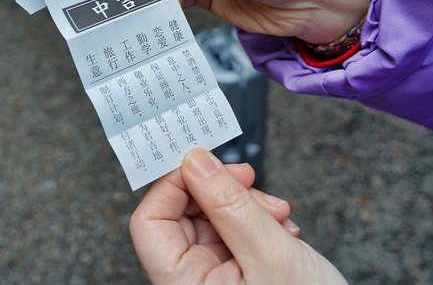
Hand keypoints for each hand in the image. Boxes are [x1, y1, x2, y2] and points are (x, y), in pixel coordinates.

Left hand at [130, 149, 346, 283]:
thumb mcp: (270, 253)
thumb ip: (230, 205)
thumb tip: (195, 161)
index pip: (150, 223)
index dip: (172, 185)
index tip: (202, 160)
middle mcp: (191, 282)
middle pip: (182, 215)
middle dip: (219, 192)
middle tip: (250, 179)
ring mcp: (212, 278)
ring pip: (211, 219)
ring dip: (245, 205)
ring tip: (278, 213)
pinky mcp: (234, 273)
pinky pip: (233, 233)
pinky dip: (257, 221)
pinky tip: (283, 229)